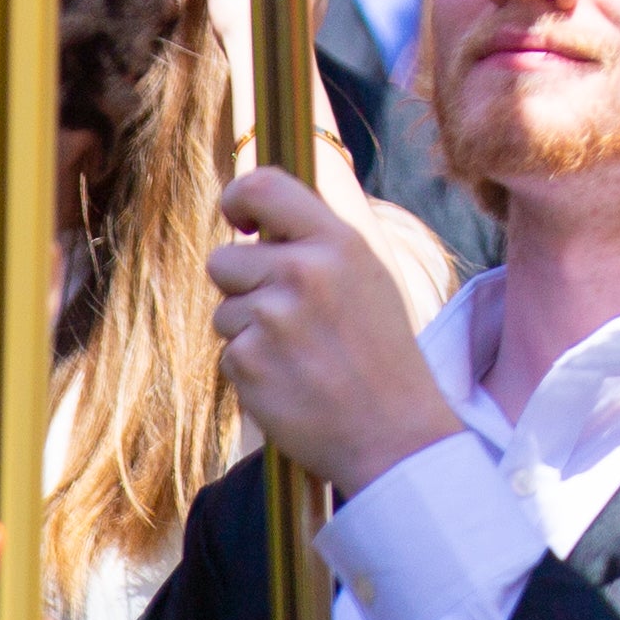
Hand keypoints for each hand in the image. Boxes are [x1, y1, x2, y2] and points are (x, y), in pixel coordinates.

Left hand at [209, 165, 463, 494]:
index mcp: (338, 242)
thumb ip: (319, 245)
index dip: (238, 199)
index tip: (242, 222)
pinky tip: (292, 383)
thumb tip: (264, 220)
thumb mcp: (368, 278)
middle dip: (242, 288)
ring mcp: (272, 317)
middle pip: (225, 261)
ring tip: (300, 357)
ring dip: (250, 334)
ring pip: (225, 312)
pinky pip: (229, 354)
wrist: (394, 433)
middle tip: (287, 319)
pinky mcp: (248, 361)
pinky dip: (252, 371)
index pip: (263, 186)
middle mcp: (303, 271)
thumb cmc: (382, 354)